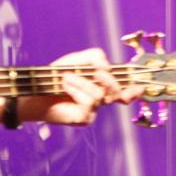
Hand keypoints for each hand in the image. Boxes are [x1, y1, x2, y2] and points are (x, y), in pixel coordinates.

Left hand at [16, 48, 143, 125]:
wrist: (34, 91)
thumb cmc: (56, 76)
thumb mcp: (77, 60)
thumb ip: (95, 56)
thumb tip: (108, 67)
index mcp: (102, 87)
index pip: (124, 91)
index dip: (135, 91)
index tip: (141, 86)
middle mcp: (100, 101)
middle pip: (117, 93)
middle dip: (109, 81)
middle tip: (97, 72)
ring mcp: (93, 111)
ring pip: (100, 95)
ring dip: (82, 82)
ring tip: (65, 77)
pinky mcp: (84, 118)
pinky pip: (89, 102)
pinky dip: (76, 90)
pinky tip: (65, 86)